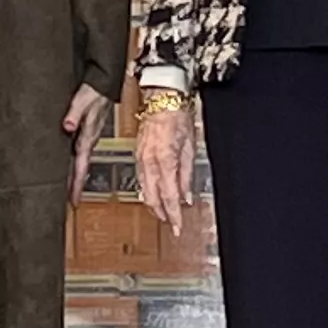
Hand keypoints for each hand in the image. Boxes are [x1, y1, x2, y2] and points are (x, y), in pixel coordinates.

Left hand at [65, 83, 111, 196]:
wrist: (105, 83)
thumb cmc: (94, 91)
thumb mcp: (82, 100)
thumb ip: (74, 113)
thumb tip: (67, 126)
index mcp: (88, 136)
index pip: (80, 165)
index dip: (76, 183)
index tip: (73, 200)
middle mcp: (89, 140)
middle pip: (80, 168)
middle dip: (75, 185)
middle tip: (69, 203)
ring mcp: (88, 136)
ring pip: (79, 161)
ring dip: (74, 175)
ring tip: (67, 190)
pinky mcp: (86, 131)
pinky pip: (79, 152)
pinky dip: (74, 163)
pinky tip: (69, 166)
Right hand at [136, 103, 195, 230]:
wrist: (162, 99)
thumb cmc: (178, 117)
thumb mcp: (189, 147)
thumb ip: (186, 175)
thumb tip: (186, 196)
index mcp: (164, 160)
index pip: (169, 196)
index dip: (174, 215)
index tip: (178, 227)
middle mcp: (149, 162)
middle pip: (153, 197)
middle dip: (162, 214)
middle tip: (172, 224)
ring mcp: (140, 159)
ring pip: (145, 190)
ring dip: (154, 205)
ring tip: (165, 214)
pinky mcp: (137, 155)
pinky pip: (141, 179)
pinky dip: (149, 191)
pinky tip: (155, 195)